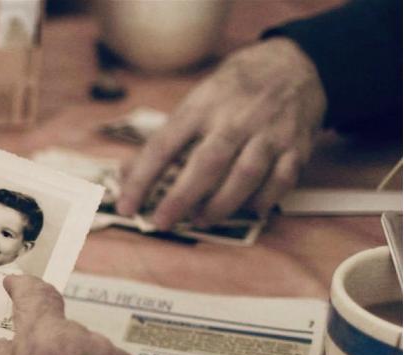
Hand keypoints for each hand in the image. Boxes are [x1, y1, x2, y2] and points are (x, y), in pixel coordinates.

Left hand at [118, 38, 326, 228]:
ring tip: (200, 221)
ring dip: (221, 204)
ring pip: (245, 174)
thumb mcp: (195, 102)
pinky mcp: (297, 146)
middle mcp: (235, 118)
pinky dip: (263, 200)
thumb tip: (125, 175)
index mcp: (202, 106)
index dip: (142, 179)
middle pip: (207, 163)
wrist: (295, 63)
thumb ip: (164, 140)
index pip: (163, 146)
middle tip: (161, 222)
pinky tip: (247, 211)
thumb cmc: (233, 90)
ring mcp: (269, 132)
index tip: (126, 206)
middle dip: (181, 197)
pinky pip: (281, 180)